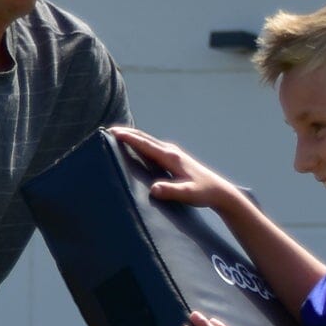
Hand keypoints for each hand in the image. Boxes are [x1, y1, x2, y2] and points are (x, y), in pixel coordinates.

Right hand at [112, 126, 240, 211]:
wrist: (218, 191)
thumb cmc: (203, 192)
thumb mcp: (188, 194)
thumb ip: (171, 191)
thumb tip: (154, 189)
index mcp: (171, 157)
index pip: (146, 144)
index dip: (129, 138)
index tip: (113, 132)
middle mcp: (170, 151)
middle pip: (145, 138)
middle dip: (127, 133)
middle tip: (108, 130)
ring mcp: (172, 153)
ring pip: (148, 141)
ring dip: (132, 137)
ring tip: (116, 135)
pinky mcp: (172, 158)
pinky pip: (152, 148)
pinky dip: (140, 144)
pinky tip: (134, 147)